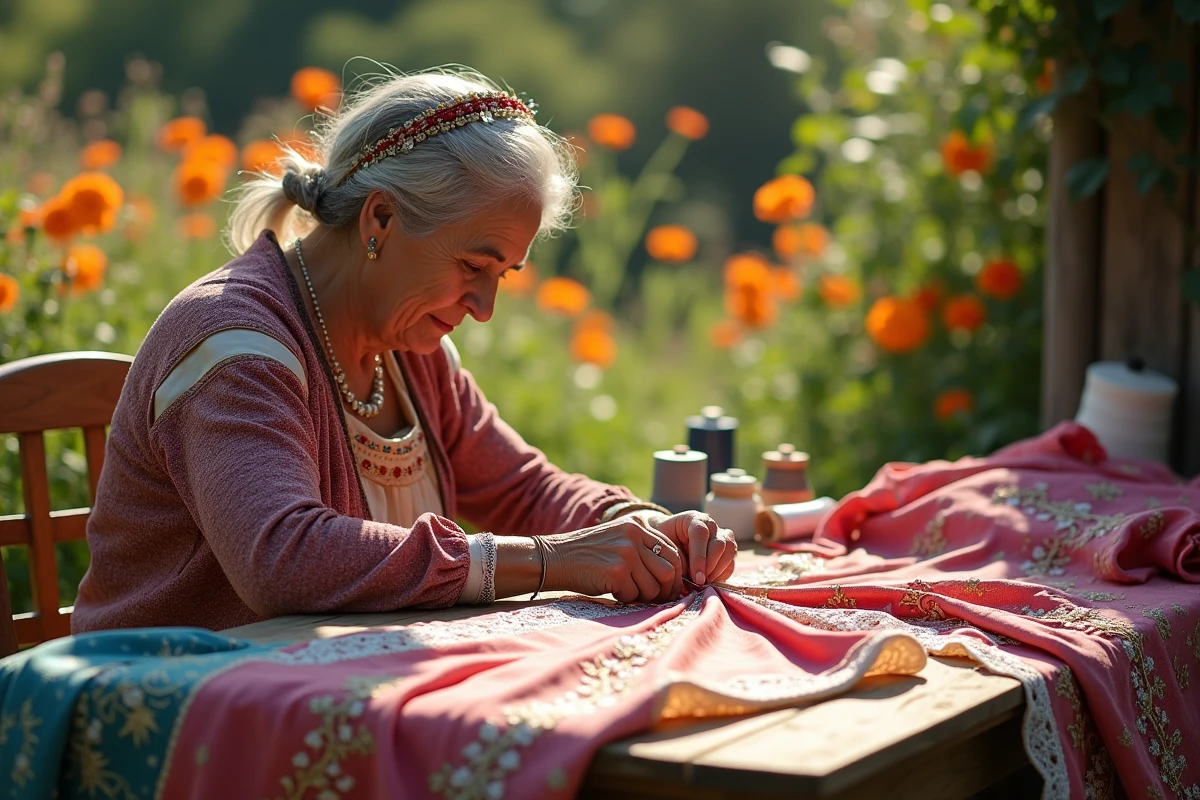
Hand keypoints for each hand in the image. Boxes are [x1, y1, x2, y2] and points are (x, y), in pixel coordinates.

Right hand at [540, 516, 683, 602]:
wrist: (555, 558)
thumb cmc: (588, 554)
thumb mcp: (618, 538)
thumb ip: (643, 547)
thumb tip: (673, 575)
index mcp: (638, 525)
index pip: (673, 552)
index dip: (676, 574)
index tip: (670, 587)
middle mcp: (634, 536)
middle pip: (669, 571)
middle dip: (666, 590)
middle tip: (656, 599)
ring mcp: (626, 553)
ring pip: (654, 587)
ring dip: (643, 597)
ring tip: (628, 592)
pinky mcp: (616, 572)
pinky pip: (634, 595)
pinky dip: (626, 599)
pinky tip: (613, 591)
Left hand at [642, 510, 736, 585]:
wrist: (667, 541)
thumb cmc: (663, 544)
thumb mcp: (664, 547)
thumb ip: (678, 558)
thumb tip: (694, 577)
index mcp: (692, 519)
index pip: (700, 533)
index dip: (699, 557)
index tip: (696, 578)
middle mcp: (710, 524)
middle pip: (718, 543)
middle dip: (709, 566)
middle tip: (699, 582)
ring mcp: (721, 535)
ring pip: (729, 550)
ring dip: (718, 570)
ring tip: (704, 582)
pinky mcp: (727, 549)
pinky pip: (731, 561)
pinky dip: (723, 573)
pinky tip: (710, 581)